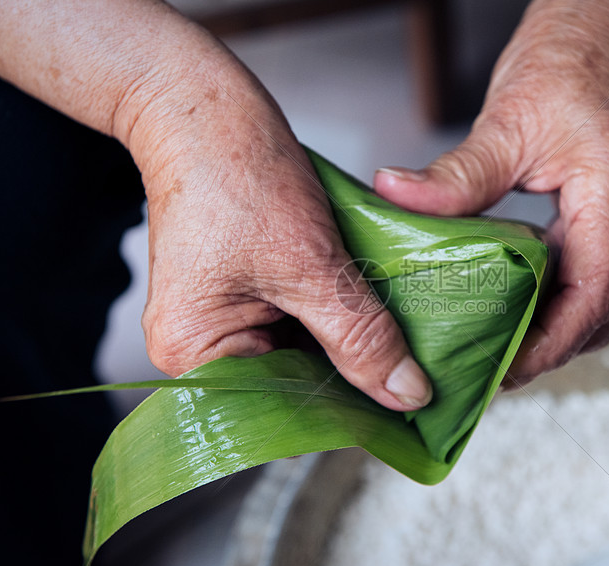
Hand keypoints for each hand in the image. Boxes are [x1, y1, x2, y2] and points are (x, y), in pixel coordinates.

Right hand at [133, 67, 432, 410]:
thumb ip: (360, 337)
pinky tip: (374, 313)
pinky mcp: (244, 294)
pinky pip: (298, 323)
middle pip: (292, 387)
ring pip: (302, 354)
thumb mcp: (311, 265)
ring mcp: (223, 320)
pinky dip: (336, 317)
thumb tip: (406, 394)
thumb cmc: (238, 175)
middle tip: (413, 375)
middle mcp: (202, 348)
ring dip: (348, 344)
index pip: (279, 413)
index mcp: (195, 355)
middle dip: (350, 377)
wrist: (205, 108)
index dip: (342, 413)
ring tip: (400, 344)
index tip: (401, 410)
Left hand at [374, 0, 608, 383]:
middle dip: (551, 347)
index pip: (593, 299)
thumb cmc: (572, 59)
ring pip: (605, 300)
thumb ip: (457, 173)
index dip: (550, 345)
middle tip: (494, 366)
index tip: (505, 370)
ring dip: (558, 326)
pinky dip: (562, 296)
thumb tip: (397, 196)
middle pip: (603, 312)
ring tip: (503, 341)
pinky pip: (599, 273)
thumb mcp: (508, 119)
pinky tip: (523, 299)